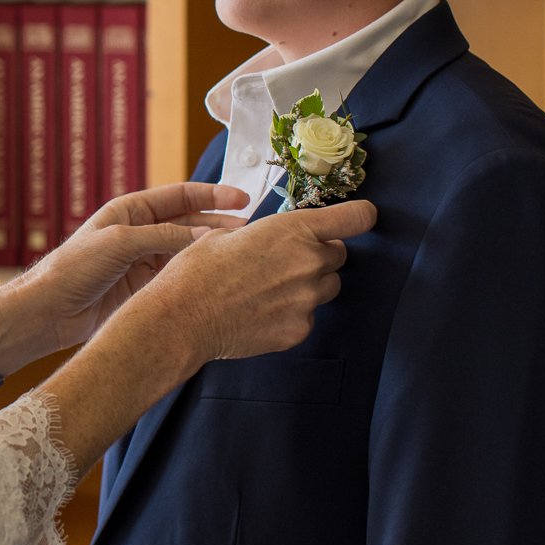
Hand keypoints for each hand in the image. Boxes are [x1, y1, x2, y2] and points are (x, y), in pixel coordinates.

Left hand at [8, 182, 251, 356]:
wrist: (49, 311)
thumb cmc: (74, 267)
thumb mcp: (121, 243)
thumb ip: (165, 238)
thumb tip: (207, 239)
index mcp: (131, 211)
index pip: (180, 196)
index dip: (212, 196)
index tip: (242, 199)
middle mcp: (141, 233)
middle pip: (190, 224)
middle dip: (220, 226)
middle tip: (250, 232)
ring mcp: (145, 261)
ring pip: (189, 253)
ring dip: (213, 253)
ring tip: (242, 256)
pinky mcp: (146, 288)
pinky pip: (180, 277)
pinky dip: (200, 276)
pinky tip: (220, 278)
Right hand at [143, 198, 377, 369]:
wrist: (182, 317)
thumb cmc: (198, 271)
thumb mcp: (228, 234)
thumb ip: (267, 235)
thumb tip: (277, 239)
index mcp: (293, 229)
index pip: (355, 218)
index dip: (361, 216)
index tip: (362, 217)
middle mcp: (309, 263)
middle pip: (338, 256)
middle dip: (319, 255)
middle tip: (285, 262)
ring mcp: (307, 300)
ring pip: (326, 288)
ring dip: (308, 286)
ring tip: (270, 289)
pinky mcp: (299, 329)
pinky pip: (307, 316)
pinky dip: (291, 313)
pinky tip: (261, 312)